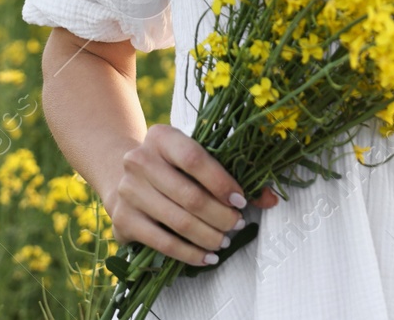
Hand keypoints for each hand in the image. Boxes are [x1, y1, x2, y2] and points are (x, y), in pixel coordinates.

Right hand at [107, 124, 279, 266]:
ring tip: (224, 242)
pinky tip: (206, 257)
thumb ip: (231, 175)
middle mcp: (139, 159)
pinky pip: (163, 242)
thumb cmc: (171, 168)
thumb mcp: (194, 160)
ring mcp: (128, 190)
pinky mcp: (123, 220)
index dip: (222, 182)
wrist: (123, 179)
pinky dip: (189, 254)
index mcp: (161, 136)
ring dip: (208, 236)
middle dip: (220, 216)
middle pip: (189, 195)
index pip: (195, 159)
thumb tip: (271, 198)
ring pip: (178, 221)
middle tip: (237, 225)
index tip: (242, 201)